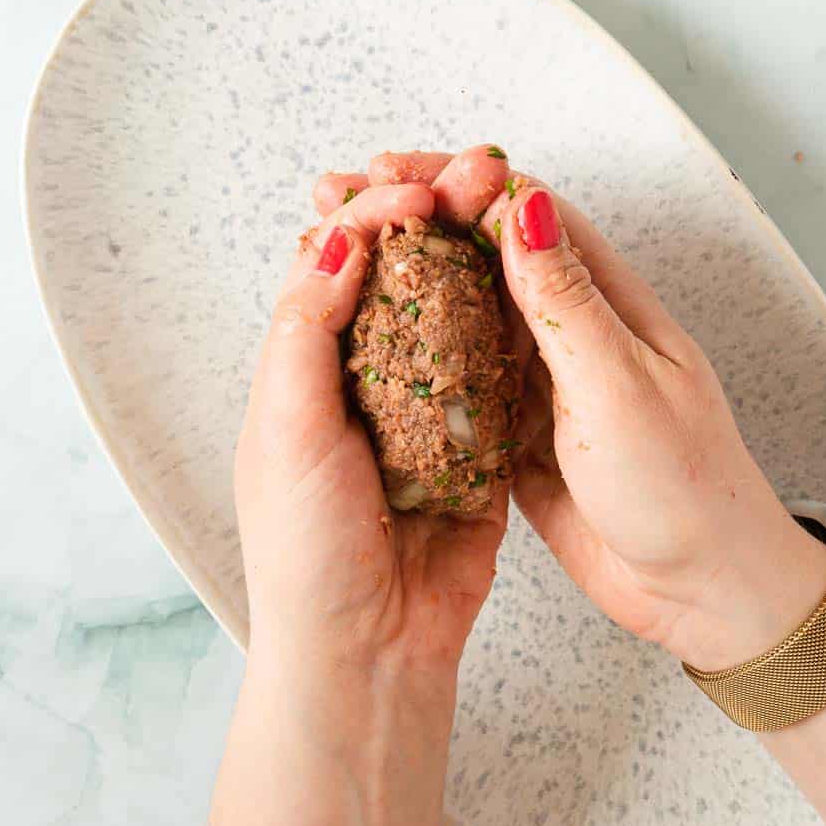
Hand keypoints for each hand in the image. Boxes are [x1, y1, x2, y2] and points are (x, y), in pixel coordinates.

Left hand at [237, 144, 513, 688]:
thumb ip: (308, 329)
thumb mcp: (285, 428)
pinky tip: (539, 283)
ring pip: (461, 314)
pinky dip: (519, 331)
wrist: (368, 654)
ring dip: (485, 258)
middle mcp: (368, 379)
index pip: (339, 263)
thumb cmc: (307, 552)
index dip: (376, 214)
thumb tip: (338, 239)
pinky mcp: (482, 446)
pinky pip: (504, 377)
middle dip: (441, 216)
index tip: (415, 187)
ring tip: (513, 208)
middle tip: (480, 172)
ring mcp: (430, 409)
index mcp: (306, 368)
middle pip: (408, 275)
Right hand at [354, 158, 825, 670]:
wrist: (706, 592)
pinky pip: (459, 384)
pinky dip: (415, 360)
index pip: (524, 211)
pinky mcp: (519, 434)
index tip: (390, 174)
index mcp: (608, 301)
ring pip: (463, 314)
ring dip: (405, 282)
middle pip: (482, 254)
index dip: (456, 181)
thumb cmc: (686, 487)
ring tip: (335, 259)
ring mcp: (544, 382)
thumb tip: (522, 204)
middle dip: (415, 221)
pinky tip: (365, 347)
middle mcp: (573, 330)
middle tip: (340, 200)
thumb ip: (567, 301)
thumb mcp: (621, 387)